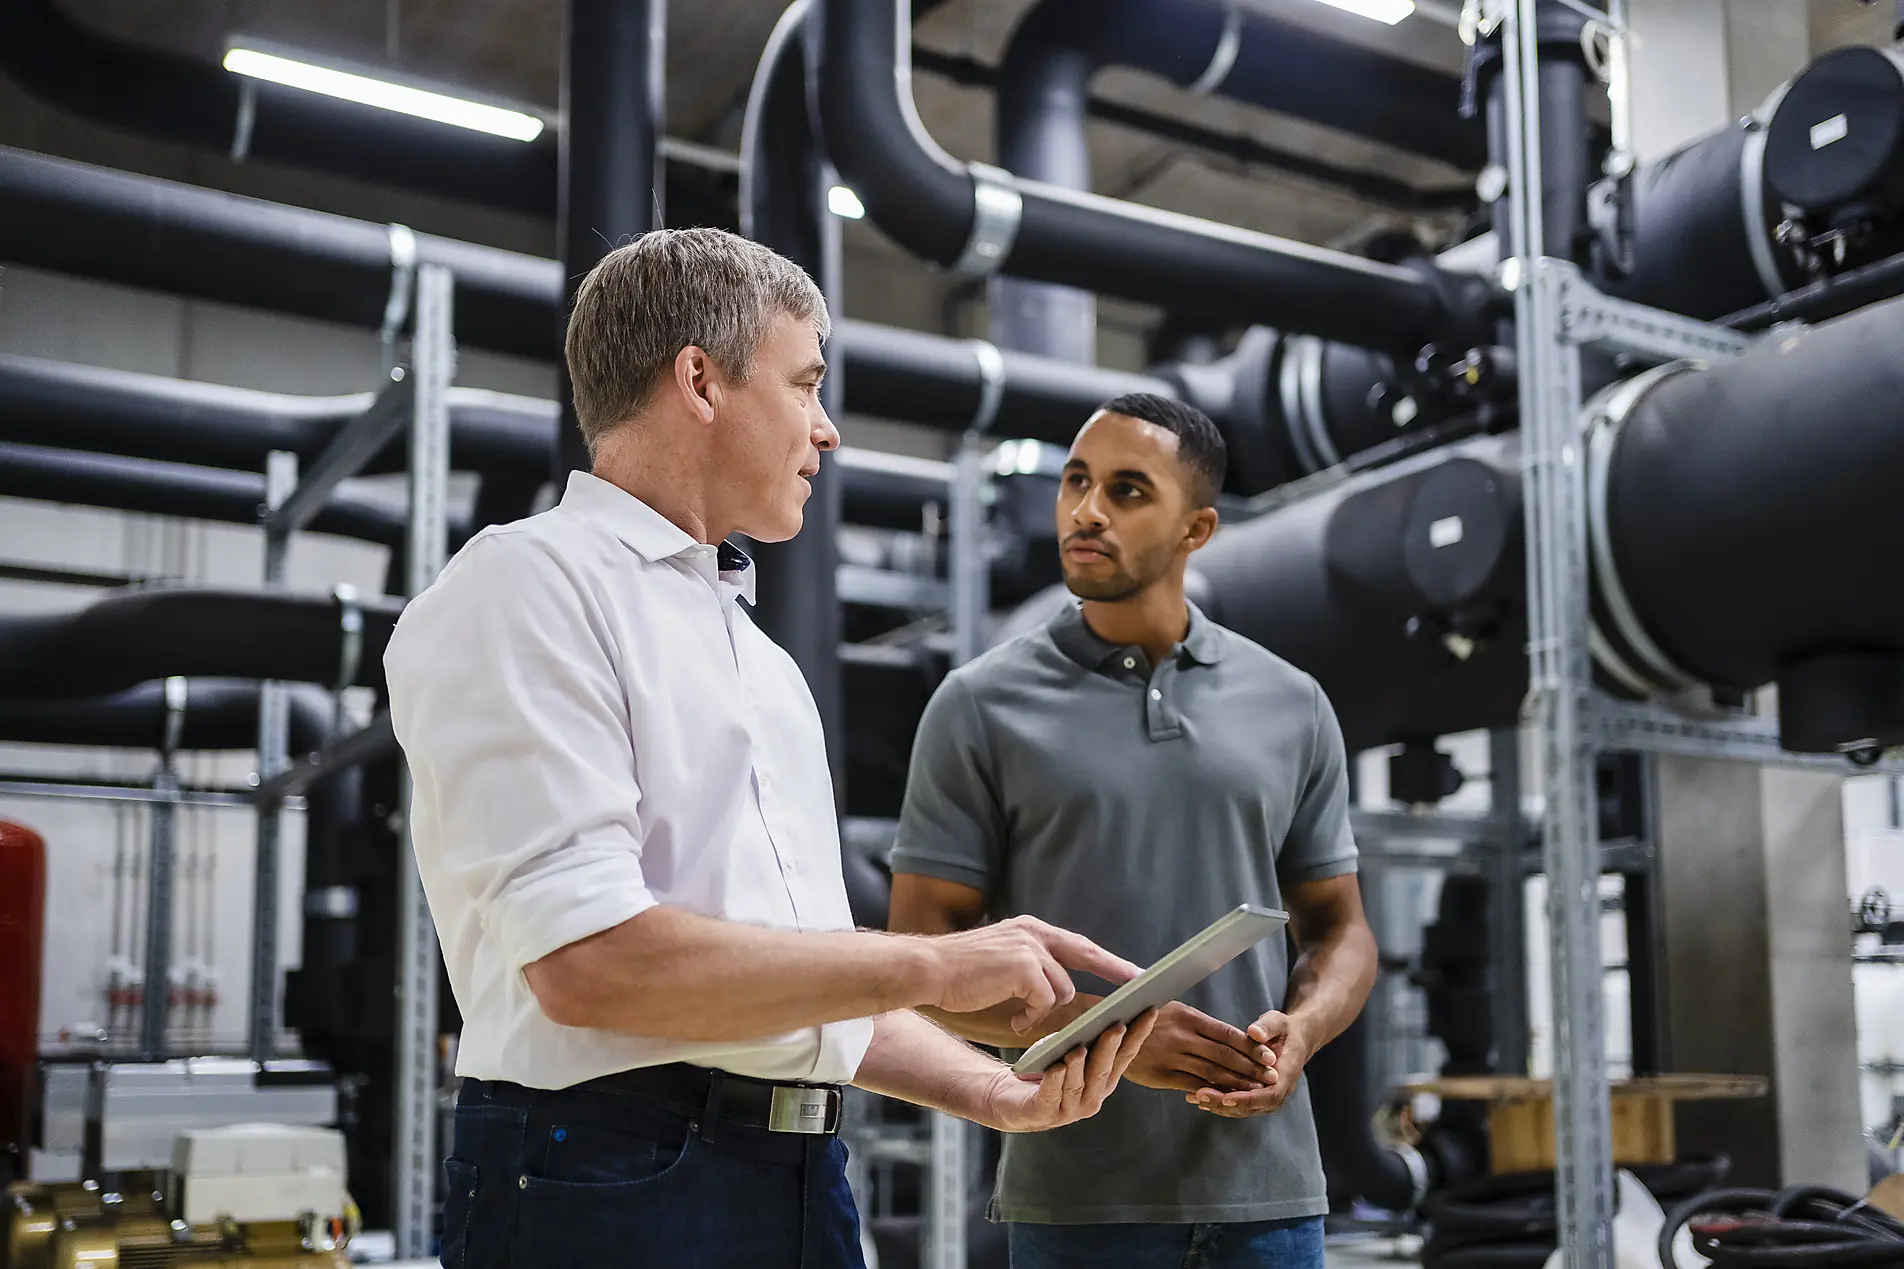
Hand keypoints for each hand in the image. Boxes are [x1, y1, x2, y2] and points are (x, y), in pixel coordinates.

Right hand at [924, 916, 1142, 1034]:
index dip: (1106, 958)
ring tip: (1023, 1018)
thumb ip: (1030, 963)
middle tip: (1139, 985)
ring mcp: (1029, 948)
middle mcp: (1033, 933)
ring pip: (1062, 988)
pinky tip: (1016, 1022)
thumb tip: (1059, 982)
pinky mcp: (1023, 967)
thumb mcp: (1001, 959)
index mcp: (1029, 929)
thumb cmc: (959, 972)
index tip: (1132, 971)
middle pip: (1085, 953)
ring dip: (1045, 1009)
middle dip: (1114, 970)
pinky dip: (1033, 1016)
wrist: (928, 969)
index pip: (1077, 943)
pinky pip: (1045, 1001)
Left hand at [976, 1010, 1158, 1131]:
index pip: (1125, 1056)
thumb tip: (1103, 1013)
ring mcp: (1069, 1109)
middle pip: (1104, 1070)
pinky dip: (1054, 1080)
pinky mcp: (1042, 1113)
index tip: (1149, 1010)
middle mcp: (1092, 1098)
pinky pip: (1050, 1096)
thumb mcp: (1069, 1049)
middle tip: (1117, 1024)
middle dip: (1111, 1047)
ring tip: (1080, 1047)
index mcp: (1103, 1081)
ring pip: (1079, 1084)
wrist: (1009, 1097)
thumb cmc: (1045, 1069)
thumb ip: (1087, 1038)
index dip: (1138, 1035)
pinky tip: (1055, 1066)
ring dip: (1080, 1065)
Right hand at [1125, 1002, 1273, 1093]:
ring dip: (1237, 1083)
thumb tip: (1227, 1033)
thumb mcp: (1169, 1009)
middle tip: (1272, 1076)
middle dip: (1251, 1067)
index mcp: (1187, 1016)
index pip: (1228, 1033)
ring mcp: (1171, 1056)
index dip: (1251, 1046)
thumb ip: (1195, 1022)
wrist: (1105, 1027)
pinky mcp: (1161, 1075)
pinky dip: (1211, 1092)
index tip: (1270, 1056)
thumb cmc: (1141, 1016)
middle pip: (1225, 1055)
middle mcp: (1182, 1036)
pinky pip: (1191, 1085)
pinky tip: (1226, 1098)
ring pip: (1212, 1072)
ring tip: (1257, 1090)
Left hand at [1187, 1011, 1310, 1118]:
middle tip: (1201, 1096)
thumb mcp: (1278, 1022)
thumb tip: (1254, 1033)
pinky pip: (1236, 1103)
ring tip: (1194, 1097)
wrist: (1292, 1040)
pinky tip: (1196, 1096)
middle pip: (1252, 1106)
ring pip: (1242, 1108)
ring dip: (1218, 1105)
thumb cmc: (1284, 1029)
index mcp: (1287, 1075)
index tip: (1226, 1098)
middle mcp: (1278, 1091)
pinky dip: (1217, 1101)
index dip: (1247, 1098)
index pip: (1269, 1094)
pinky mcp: (1254, 1095)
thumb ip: (1267, 1027)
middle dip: (1225, 1103)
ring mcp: (1266, 1096)